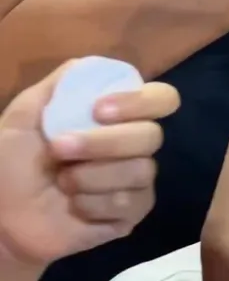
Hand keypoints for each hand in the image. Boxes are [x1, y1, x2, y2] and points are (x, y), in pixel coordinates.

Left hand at [0, 61, 178, 267]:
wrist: (3, 216)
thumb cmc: (11, 165)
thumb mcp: (23, 117)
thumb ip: (56, 89)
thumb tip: (89, 64)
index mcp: (116, 119)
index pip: (160, 99)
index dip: (140, 102)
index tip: (99, 110)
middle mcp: (135, 147)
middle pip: (151, 136)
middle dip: (102, 143)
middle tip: (60, 149)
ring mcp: (137, 182)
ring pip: (140, 171)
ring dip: (92, 176)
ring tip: (63, 183)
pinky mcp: (133, 214)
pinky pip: (129, 203)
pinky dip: (93, 203)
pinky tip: (75, 206)